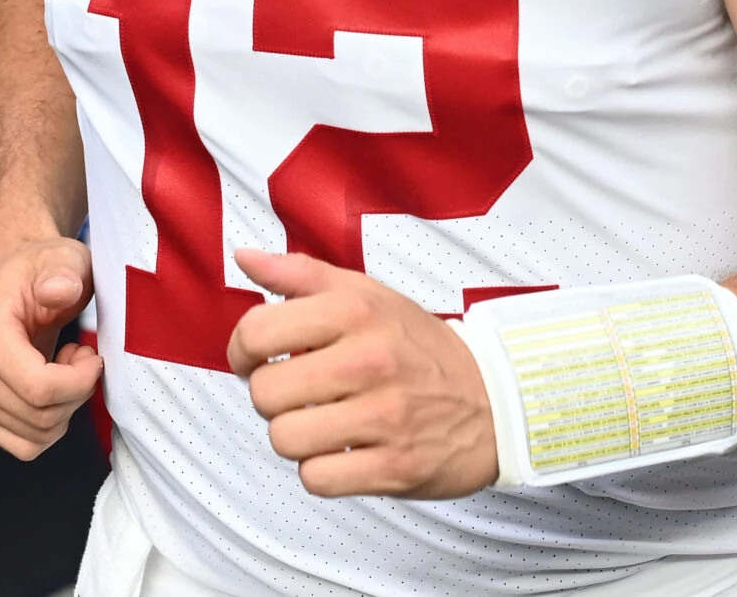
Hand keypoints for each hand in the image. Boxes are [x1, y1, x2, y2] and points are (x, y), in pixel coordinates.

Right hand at [0, 234, 101, 459]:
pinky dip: (50, 426)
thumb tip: (58, 291)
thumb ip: (64, 272)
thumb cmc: (43, 268)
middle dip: (76, 394)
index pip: (36, 388)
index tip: (94, 355)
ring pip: (33, 437)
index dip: (79, 382)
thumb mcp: (63, 258)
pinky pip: (23, 445)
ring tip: (67, 368)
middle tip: (84, 357)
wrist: (16, 279)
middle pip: (37, 416)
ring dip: (64, 410)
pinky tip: (55, 389)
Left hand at [225, 249, 497, 499]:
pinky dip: (322, 470)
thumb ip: (300, 275)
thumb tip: (244, 258)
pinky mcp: (395, 467)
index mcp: (355, 311)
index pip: (256, 332)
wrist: (494, 399)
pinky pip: (317, 478)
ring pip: (285, 439)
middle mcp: (369, 360)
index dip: (243, 350)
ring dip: (295, 436)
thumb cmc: (417, 346)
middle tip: (299, 392)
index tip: (257, 358)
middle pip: (264, 392)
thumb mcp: (366, 294)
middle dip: (272, 396)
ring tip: (321, 421)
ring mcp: (384, 416)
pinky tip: (343, 449)